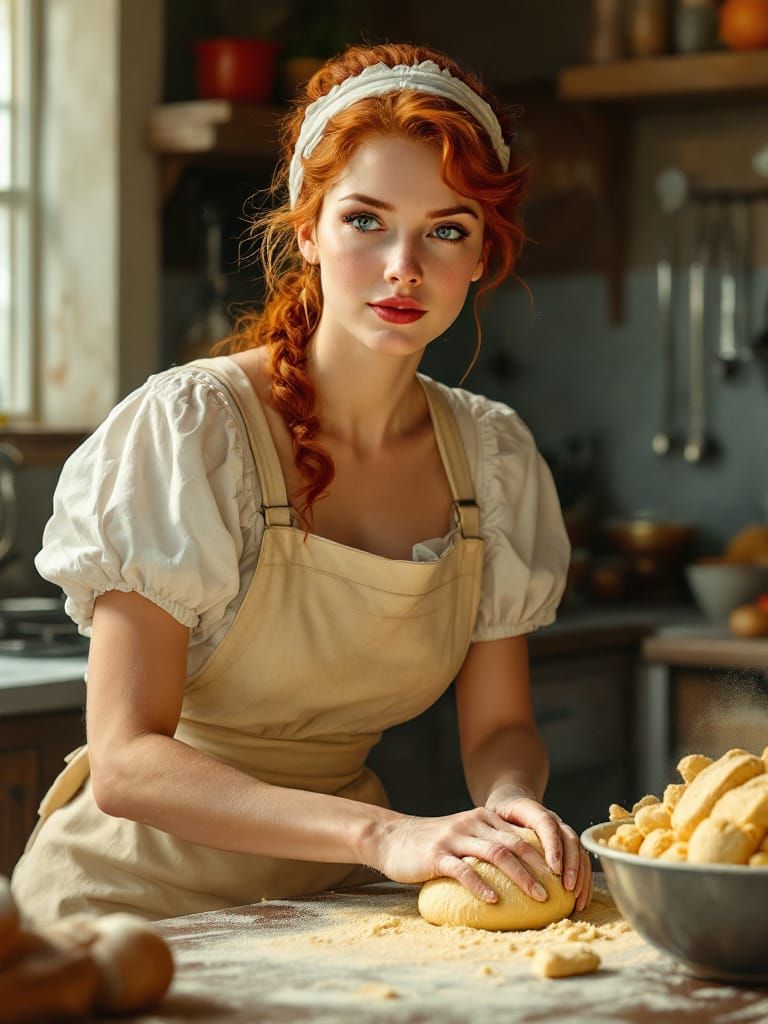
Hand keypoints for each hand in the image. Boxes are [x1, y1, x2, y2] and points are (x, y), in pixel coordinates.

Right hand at [371, 807, 554, 903]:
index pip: (521, 834)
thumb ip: (487, 842)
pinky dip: (481, 886)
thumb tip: (522, 868)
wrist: (392, 837)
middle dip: (540, 868)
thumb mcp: (464, 833)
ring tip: (537, 897)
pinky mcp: (436, 855)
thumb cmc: (432, 842)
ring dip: (520, 877)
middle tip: (557, 890)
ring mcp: (454, 838)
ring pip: (496, 854)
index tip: (560, 876)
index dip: (544, 854)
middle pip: (514, 844)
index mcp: (482, 818)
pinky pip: (464, 870)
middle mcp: (472, 823)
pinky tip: (493, 902)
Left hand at [485, 786, 591, 912]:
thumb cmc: (497, 815)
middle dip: (572, 864)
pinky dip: (583, 879)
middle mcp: (551, 819)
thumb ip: (489, 832)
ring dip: (581, 875)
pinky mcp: (565, 843)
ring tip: (576, 899)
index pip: (547, 824)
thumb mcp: (490, 818)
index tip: (554, 869)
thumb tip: (483, 858)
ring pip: (579, 849)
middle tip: (567, 888)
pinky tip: (579, 899)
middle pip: (569, 838)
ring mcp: (561, 830)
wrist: (510, 800)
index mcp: (532, 810)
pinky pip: (580, 859)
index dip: (553, 846)